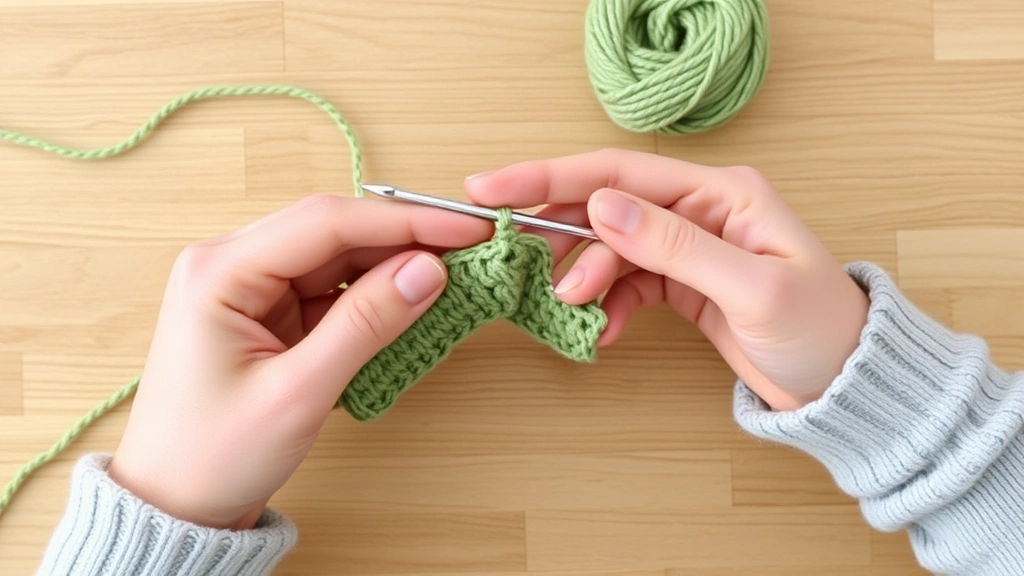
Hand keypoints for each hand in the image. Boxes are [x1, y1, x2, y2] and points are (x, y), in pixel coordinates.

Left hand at [108, 195, 490, 529]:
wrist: (174, 506)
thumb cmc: (212, 455)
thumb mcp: (298, 392)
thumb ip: (366, 324)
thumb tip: (428, 271)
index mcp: (220, 270)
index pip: (327, 222)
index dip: (404, 220)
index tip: (467, 227)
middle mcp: (231, 264)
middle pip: (334, 230)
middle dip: (404, 237)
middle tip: (472, 247)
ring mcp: (250, 288)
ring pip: (337, 257)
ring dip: (393, 264)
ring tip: (454, 273)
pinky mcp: (269, 312)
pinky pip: (331, 288)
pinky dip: (374, 294)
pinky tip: (412, 300)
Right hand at [465, 149, 868, 411]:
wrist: (845, 384)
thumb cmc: (819, 329)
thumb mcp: (751, 287)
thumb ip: (675, 246)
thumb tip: (602, 207)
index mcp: (721, 192)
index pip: (620, 173)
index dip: (551, 178)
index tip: (492, 188)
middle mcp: (699, 210)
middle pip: (606, 206)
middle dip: (560, 234)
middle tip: (521, 262)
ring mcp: (687, 246)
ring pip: (611, 248)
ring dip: (583, 276)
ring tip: (568, 307)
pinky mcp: (681, 282)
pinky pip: (627, 283)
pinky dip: (607, 305)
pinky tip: (601, 330)